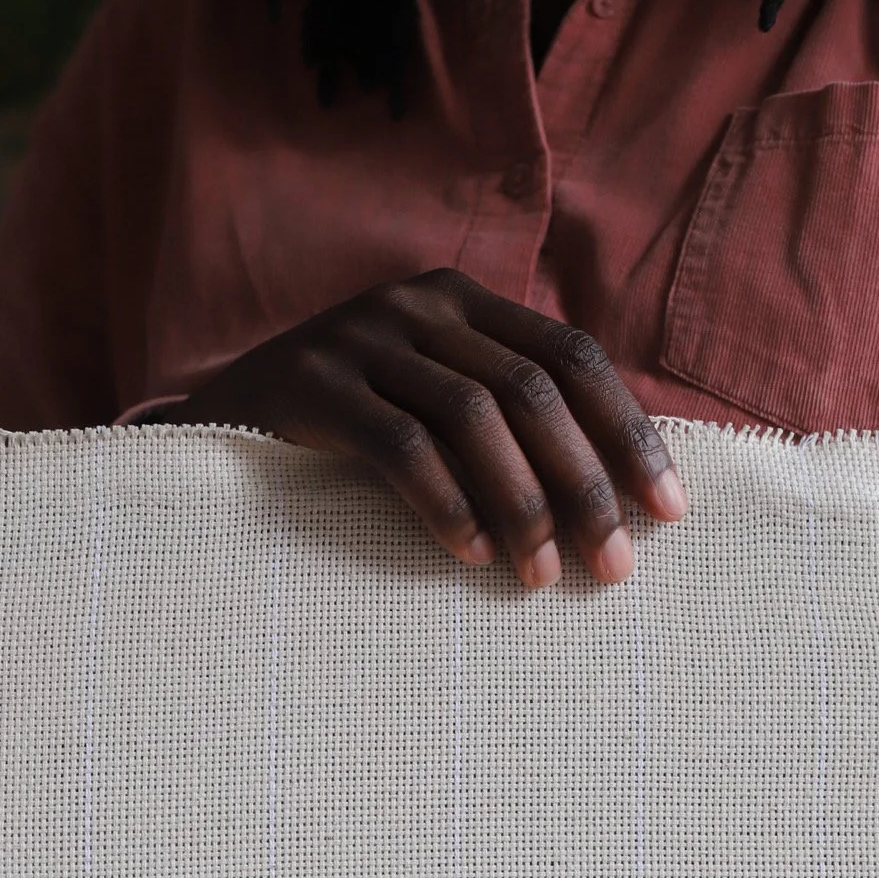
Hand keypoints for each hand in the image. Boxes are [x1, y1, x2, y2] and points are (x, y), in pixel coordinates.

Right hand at [173, 269, 685, 587]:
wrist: (209, 421)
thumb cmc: (340, 432)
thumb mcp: (426, 403)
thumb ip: (500, 419)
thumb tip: (612, 497)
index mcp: (460, 300)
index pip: (571, 356)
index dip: (626, 431)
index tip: (669, 509)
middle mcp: (416, 303)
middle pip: (531, 390)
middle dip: (584, 484)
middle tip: (615, 566)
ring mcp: (359, 337)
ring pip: (472, 415)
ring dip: (521, 503)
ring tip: (541, 577)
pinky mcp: (308, 383)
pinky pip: (398, 444)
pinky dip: (445, 503)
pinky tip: (469, 555)